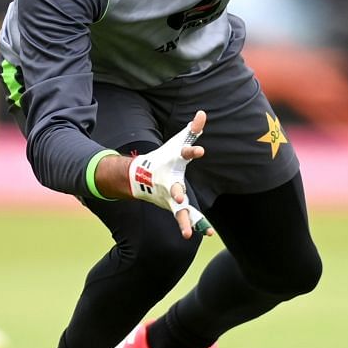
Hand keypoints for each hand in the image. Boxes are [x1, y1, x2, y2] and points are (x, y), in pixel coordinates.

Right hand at [127, 110, 211, 238]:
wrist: (140, 177)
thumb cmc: (164, 157)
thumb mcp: (178, 142)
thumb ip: (192, 130)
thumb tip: (203, 113)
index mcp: (173, 161)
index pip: (183, 153)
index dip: (191, 151)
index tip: (200, 151)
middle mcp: (170, 181)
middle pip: (174, 187)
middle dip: (176, 193)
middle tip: (179, 198)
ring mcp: (169, 195)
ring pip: (177, 210)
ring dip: (182, 220)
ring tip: (187, 234)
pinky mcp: (172, 206)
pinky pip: (184, 217)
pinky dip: (193, 225)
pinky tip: (207, 233)